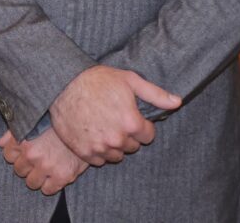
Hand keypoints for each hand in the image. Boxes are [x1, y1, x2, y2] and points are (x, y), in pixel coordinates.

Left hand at [0, 128, 87, 195]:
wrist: (83, 126)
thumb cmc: (56, 123)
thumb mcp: (33, 122)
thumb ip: (13, 132)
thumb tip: (0, 143)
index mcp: (23, 140)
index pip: (8, 156)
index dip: (16, 155)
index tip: (24, 154)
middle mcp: (32, 155)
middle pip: (19, 171)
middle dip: (26, 166)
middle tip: (36, 161)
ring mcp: (47, 167)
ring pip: (31, 183)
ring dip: (36, 178)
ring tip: (44, 170)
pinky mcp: (62, 176)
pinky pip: (47, 190)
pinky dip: (49, 186)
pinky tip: (53, 177)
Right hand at [50, 65, 180, 165]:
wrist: (62, 84)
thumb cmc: (96, 80)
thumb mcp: (128, 80)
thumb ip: (155, 94)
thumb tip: (178, 102)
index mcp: (131, 123)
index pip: (147, 136)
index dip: (140, 124)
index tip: (128, 115)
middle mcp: (117, 139)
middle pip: (132, 146)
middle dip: (126, 135)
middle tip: (112, 118)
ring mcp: (100, 147)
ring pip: (116, 155)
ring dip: (112, 145)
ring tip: (101, 126)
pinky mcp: (84, 151)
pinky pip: (99, 160)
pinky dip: (97, 150)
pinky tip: (91, 133)